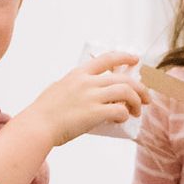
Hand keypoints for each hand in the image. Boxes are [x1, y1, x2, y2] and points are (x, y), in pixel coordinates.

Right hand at [20, 51, 148, 147]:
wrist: (37, 126)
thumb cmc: (43, 113)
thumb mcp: (57, 90)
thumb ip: (71, 87)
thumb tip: (79, 91)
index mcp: (78, 74)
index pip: (106, 59)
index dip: (124, 57)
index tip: (136, 59)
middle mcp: (87, 82)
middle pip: (124, 78)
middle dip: (140, 88)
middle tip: (146, 99)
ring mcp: (91, 96)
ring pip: (126, 92)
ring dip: (137, 102)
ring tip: (137, 112)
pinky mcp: (94, 113)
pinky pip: (120, 110)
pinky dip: (125, 115)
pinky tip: (123, 120)